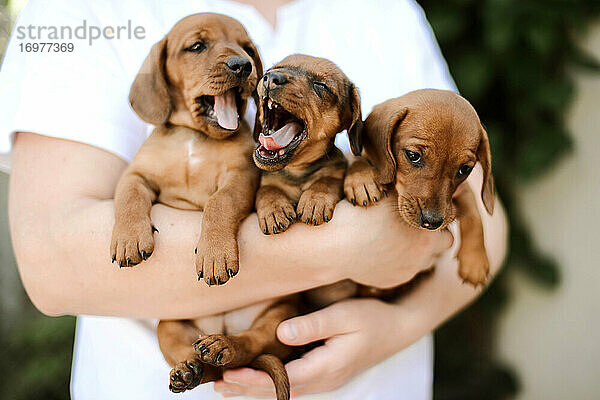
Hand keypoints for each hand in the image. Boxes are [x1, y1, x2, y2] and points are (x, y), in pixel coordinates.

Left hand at [213, 298, 411, 397]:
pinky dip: (270, 383)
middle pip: (279, 391)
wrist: (398, 328)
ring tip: (226, 387)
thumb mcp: (344, 316)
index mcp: (327, 367)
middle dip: (247, 389)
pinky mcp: (324, 373)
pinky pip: (292, 384)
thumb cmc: (372, 319)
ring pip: (284, 391)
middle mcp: (324, 380)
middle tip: (216, 385)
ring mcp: (325, 379)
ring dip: (255, 389)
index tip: (229, 375)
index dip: (254, 380)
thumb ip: (313, 325)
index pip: (283, 380)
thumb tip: (281, 333)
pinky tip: (256, 379)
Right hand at [331, 199, 452, 287]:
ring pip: (426, 261)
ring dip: (420, 250)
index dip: (438, 212)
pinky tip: (385, 249)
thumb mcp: (392, 193)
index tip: (426, 207)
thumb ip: (420, 191)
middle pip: (444, 244)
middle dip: (435, 234)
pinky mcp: (392, 282)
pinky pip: (405, 272)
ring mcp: (408, 271)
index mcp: (429, 233)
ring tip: (401, 236)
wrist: (335, 244)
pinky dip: (400, 261)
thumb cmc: (361, 214)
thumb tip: (447, 183)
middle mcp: (423, 256)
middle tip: (418, 222)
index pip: (450, 220)